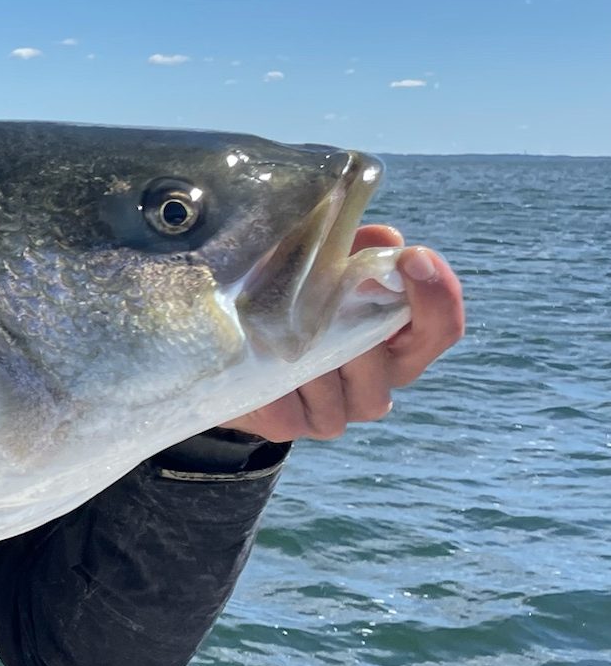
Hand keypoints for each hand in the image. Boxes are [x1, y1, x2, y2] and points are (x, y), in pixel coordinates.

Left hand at [225, 227, 465, 442]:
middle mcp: (374, 386)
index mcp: (396, 347)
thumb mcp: (320, 266)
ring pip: (334, 384)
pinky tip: (254, 354)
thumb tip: (386, 239)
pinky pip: (286, 402)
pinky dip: (267, 373)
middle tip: (325, 288)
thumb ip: (356, 250)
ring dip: (303, 347)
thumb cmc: (286, 299)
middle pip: (388, 365)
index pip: (440, 329)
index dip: (437, 295)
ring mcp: (333, 414)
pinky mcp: (289, 426)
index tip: (413, 258)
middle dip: (355, 322)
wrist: (225, 350)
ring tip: (273, 319)